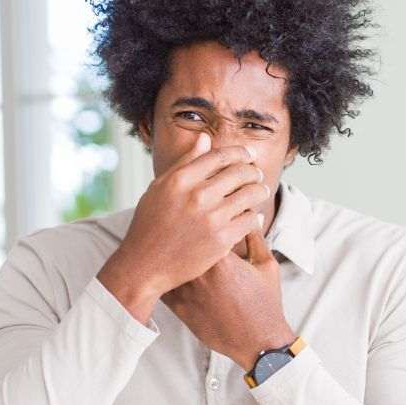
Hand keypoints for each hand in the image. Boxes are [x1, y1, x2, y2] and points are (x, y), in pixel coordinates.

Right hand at [97, 132, 272, 323]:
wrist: (145, 265)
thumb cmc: (150, 225)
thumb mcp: (160, 188)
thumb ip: (185, 163)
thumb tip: (206, 139)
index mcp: (180, 179)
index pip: (220, 156)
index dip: (240, 152)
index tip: (249, 154)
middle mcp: (197, 195)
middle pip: (240, 172)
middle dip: (253, 171)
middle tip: (257, 174)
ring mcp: (211, 218)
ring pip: (251, 194)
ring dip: (259, 190)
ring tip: (260, 191)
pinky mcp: (221, 240)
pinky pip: (250, 220)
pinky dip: (255, 217)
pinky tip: (254, 217)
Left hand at [161, 227, 295, 371]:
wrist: (257, 340)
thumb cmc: (265, 303)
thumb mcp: (266, 265)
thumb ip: (254, 237)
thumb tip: (247, 215)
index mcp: (222, 258)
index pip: (205, 224)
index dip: (204, 216)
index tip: (206, 213)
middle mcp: (200, 272)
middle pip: (181, 239)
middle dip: (183, 230)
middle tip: (183, 222)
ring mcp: (186, 290)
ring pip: (166, 259)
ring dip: (168, 250)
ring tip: (169, 241)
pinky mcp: (178, 307)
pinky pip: (162, 283)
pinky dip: (162, 272)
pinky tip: (165, 266)